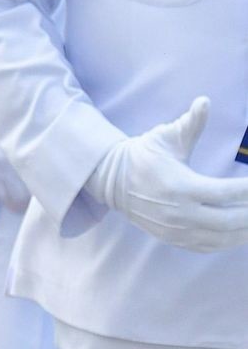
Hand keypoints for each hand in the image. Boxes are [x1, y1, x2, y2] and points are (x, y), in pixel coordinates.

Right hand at [85, 97, 247, 251]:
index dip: (247, 191)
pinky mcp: (174, 239)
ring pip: (221, 238)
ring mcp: (176, 230)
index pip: (225, 193)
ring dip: (244, 231)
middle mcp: (180, 213)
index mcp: (181, 186)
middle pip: (228, 221)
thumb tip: (204, 101)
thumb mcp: (165, 136)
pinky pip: (208, 247)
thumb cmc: (144, 154)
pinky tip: (241, 233)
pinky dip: (229, 242)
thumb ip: (190, 123)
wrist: (113, 181)